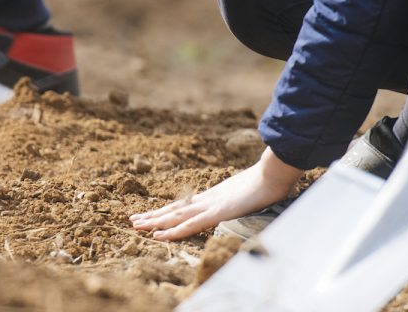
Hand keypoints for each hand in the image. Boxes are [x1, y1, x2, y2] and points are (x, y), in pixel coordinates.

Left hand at [129, 147, 302, 240]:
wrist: (273, 173)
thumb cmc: (267, 182)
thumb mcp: (249, 192)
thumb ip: (240, 197)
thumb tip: (239, 200)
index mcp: (214, 196)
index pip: (185, 205)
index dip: (168, 210)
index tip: (153, 214)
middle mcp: (208, 199)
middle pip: (175, 209)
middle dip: (154, 216)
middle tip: (134, 220)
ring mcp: (211, 205)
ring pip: (176, 216)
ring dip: (156, 222)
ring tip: (137, 225)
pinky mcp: (217, 212)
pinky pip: (191, 224)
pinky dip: (173, 231)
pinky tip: (159, 235)